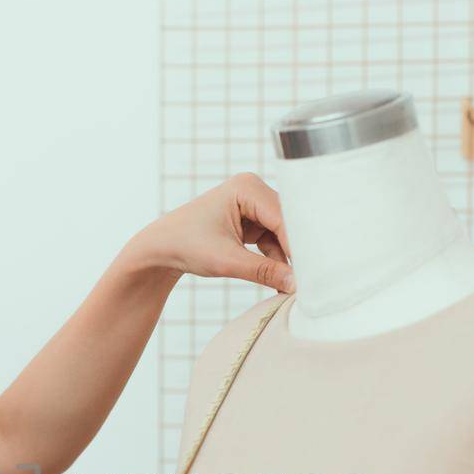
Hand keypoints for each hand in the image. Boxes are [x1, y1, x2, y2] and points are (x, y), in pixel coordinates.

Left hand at [123, 173, 294, 292]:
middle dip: (295, 252)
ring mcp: (254, 205)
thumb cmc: (186, 245)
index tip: (310, 273)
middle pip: (287, 224)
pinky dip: (275, 261)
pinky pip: (273, 241)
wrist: (162, 248)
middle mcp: (254, 190)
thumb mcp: (226, 260)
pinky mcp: (253, 222)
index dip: (297, 246)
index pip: (283, 217)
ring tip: (294, 286)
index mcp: (247, 188)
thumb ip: (263, 271)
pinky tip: (281, 281)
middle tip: (310, 280)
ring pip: (283, 235)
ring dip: (286, 260)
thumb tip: (294, 285)